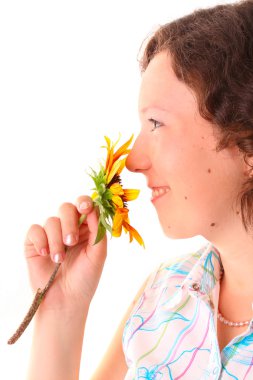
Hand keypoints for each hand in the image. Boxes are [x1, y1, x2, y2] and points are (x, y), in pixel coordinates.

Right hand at [24, 195, 106, 312]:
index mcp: (86, 228)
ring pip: (51, 220)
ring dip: (56, 239)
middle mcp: (68, 228)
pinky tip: (45, 254)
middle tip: (71, 242)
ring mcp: (51, 235)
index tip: (85, 207)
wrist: (65, 301)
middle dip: (69, 223)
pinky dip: (41, 240)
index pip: (85, 206)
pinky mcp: (35, 243)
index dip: (85, 202)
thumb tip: (94, 208)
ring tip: (59, 260)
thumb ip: (98, 231)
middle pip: (66, 208)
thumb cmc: (85, 279)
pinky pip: (35, 230)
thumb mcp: (98, 255)